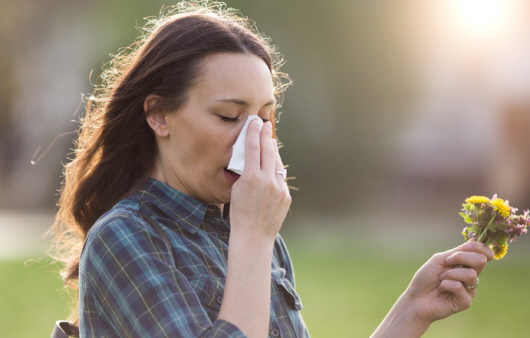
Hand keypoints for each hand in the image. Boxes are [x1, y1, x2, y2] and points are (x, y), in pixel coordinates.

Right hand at [229, 119, 290, 241]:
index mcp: (250, 177)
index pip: (252, 147)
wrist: (253, 236)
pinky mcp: (286, 195)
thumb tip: (252, 158)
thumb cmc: (239, 214)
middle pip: (268, 151)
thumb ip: (245, 172)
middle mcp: (266, 180)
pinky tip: (273, 165)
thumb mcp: (236, 190)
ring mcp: (278, 188)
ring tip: (269, 142)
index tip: (254, 121)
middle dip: (266, 136)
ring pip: (276, 163)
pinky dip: (275, 171)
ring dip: (272, 151)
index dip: (253, 132)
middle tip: (265, 125)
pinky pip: (280, 178)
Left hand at [403, 240, 493, 323]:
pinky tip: (441, 289)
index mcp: (466, 265)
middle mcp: (470, 276)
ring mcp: (469, 290)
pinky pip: (459, 287)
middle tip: (447, 262)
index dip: (479, 248)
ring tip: (440, 279)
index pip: (484, 254)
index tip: (466, 246)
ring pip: (470, 274)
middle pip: (481, 261)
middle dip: (462, 257)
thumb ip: (458, 252)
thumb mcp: (440, 259)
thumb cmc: (426, 277)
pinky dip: (446, 285)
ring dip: (450, 274)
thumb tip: (476, 239)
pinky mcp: (465, 302)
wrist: (416, 298)